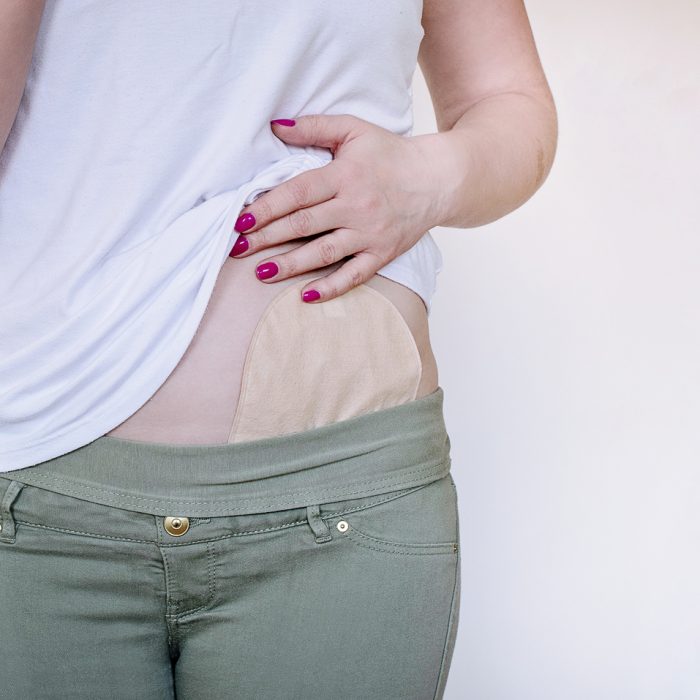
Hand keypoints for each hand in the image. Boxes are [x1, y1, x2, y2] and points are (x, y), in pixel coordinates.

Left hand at [228, 114, 444, 302]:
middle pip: (304, 225)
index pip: (298, 193)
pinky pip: (354, 275)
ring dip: (290, 265)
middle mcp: (356, 206)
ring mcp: (370, 233)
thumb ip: (314, 126)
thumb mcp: (354, 130)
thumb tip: (275, 126)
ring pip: (324, 253)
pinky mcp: (382, 253)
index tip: (242, 220)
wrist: (437, 179)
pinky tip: (306, 296)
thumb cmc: (390, 154)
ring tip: (261, 273)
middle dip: (267, 238)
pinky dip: (331, 288)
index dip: (268, 206)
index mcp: (345, 175)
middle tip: (238, 248)